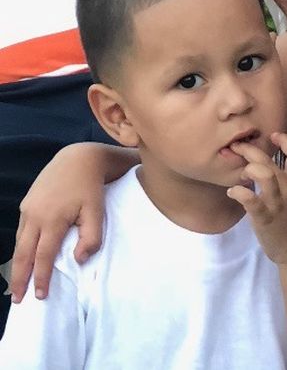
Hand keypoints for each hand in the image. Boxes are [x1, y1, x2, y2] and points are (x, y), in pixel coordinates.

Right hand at [11, 143, 109, 302]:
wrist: (77, 159)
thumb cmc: (91, 187)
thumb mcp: (97, 210)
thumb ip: (91, 237)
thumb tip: (79, 260)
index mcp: (53, 220)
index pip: (43, 256)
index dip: (41, 278)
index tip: (40, 296)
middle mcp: (35, 216)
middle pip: (23, 254)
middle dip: (19, 278)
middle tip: (18, 299)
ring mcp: (27, 209)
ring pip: (19, 243)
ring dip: (17, 264)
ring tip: (18, 283)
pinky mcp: (26, 204)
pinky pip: (21, 231)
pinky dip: (20, 248)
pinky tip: (23, 257)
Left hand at [226, 132, 286, 265]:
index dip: (286, 141)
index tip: (274, 135)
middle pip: (270, 162)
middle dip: (252, 150)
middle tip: (237, 146)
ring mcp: (275, 203)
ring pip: (263, 176)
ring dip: (249, 169)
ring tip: (240, 173)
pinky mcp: (263, 218)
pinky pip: (250, 201)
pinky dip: (239, 192)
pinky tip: (233, 191)